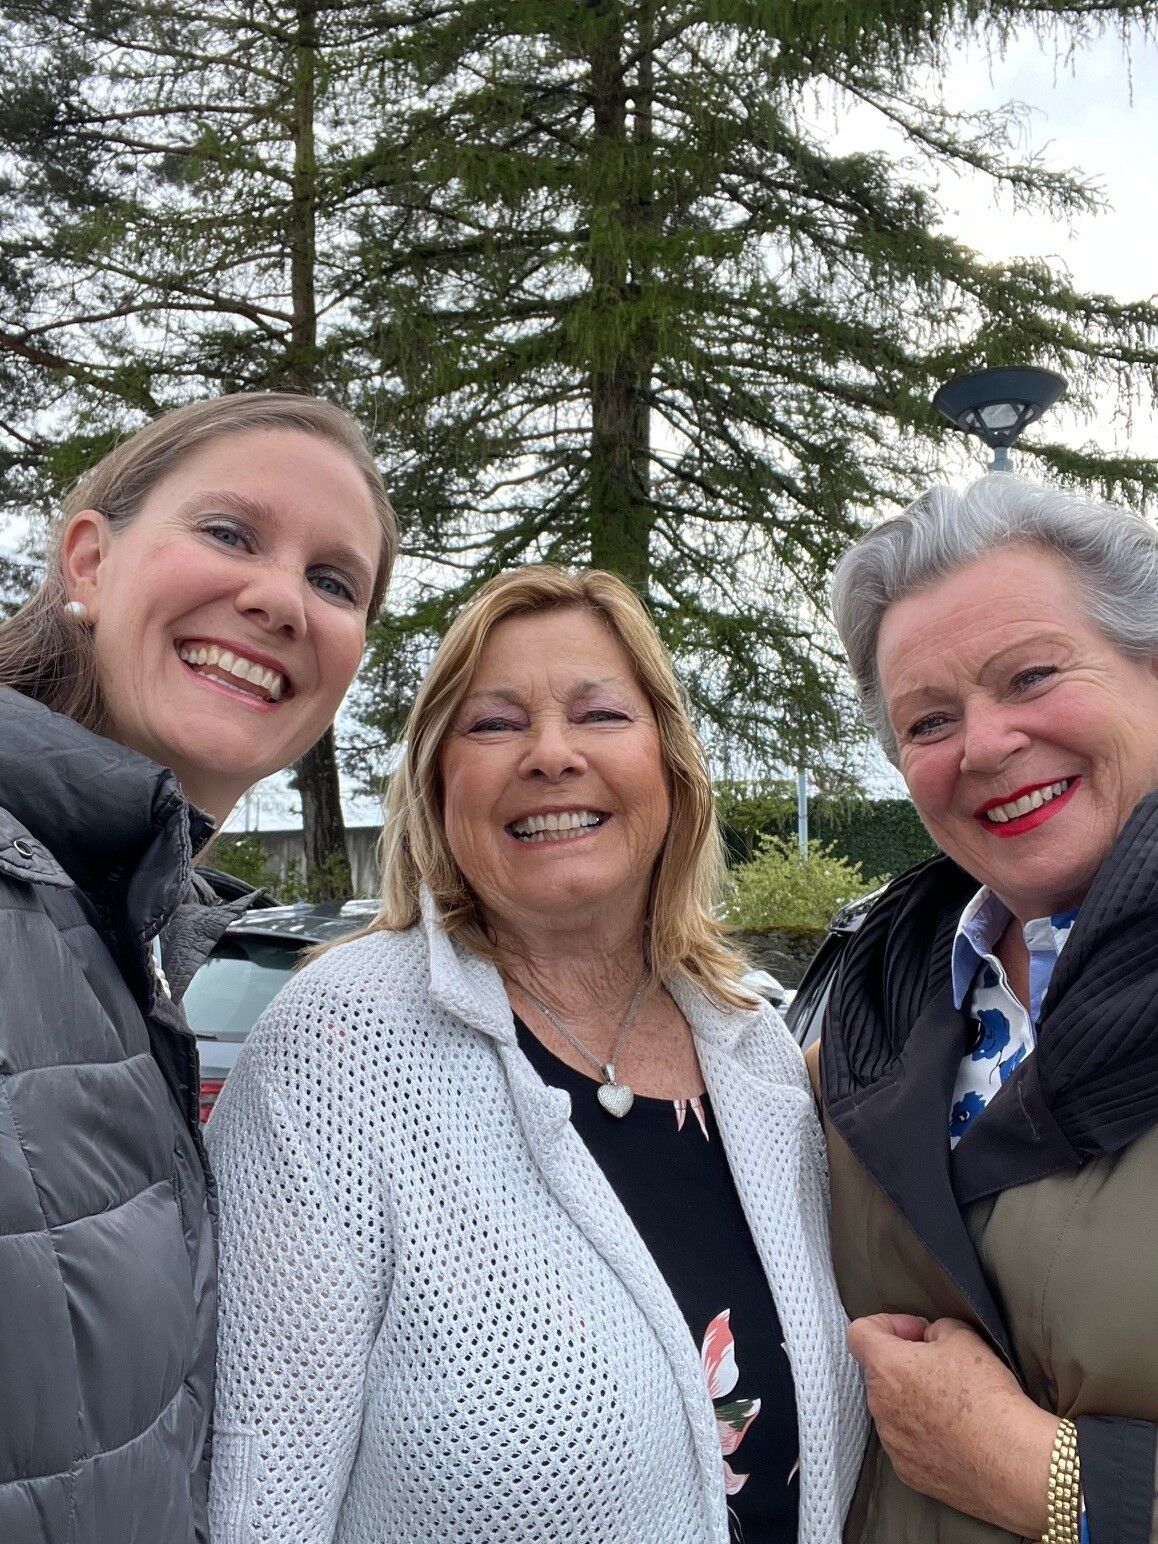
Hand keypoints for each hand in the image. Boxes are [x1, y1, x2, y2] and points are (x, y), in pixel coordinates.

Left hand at [847, 1314, 1058, 1536]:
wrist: (1011, 1462)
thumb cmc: (985, 1393)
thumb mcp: (963, 1337)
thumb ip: (935, 1330)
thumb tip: (928, 1341)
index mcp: (884, 1367)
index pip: (860, 1333)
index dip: (887, 1324)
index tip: (918, 1332)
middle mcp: (878, 1406)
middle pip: (879, 1373)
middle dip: (904, 1363)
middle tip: (942, 1366)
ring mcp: (891, 1444)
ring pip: (892, 1410)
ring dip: (911, 1400)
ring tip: (952, 1405)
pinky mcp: (908, 1473)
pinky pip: (906, 1443)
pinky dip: (923, 1434)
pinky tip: (955, 1436)